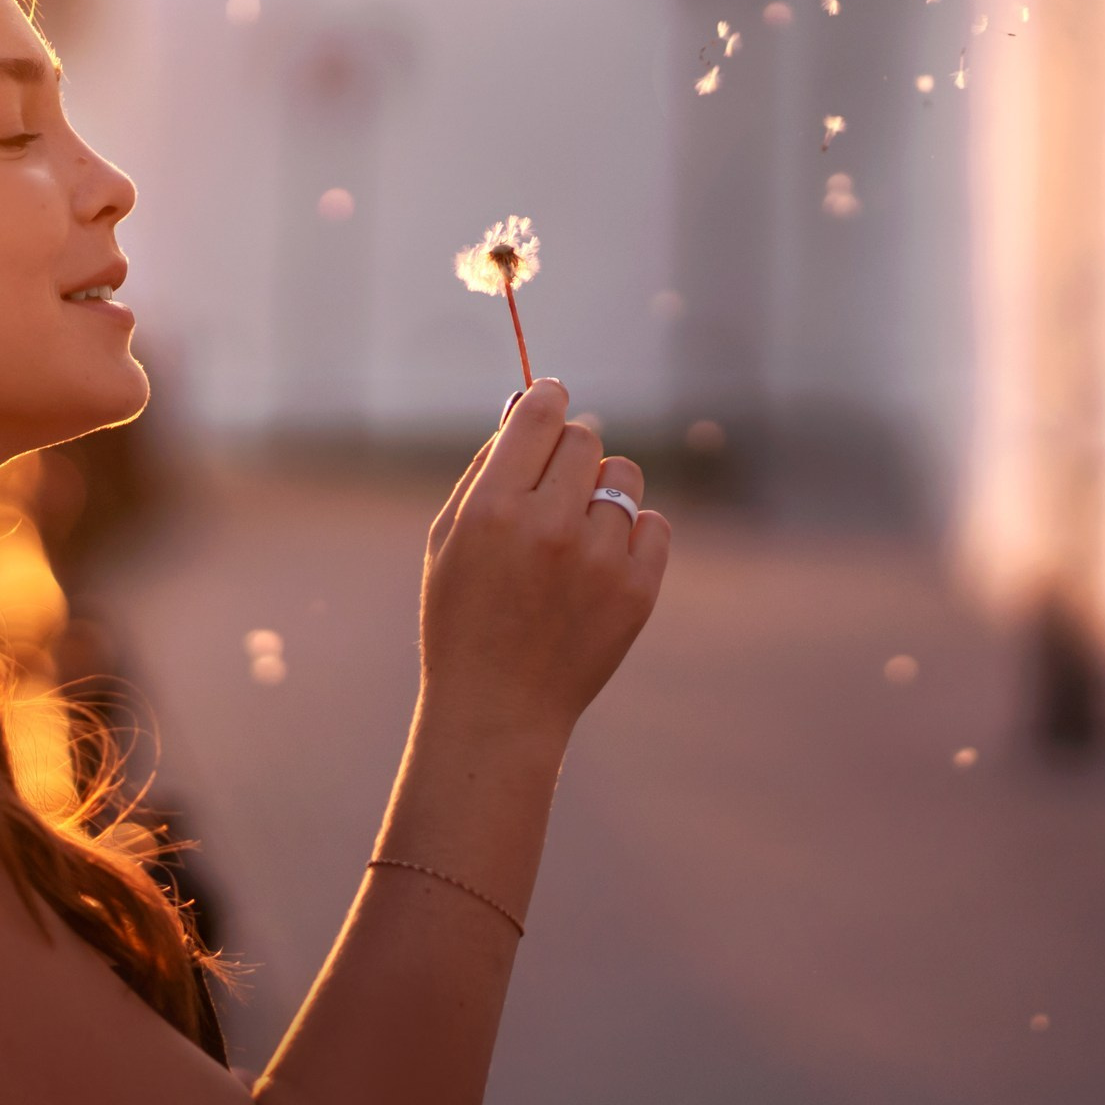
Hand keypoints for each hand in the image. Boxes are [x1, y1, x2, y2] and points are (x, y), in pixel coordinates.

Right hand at [418, 379, 670, 748]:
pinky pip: (656, 524)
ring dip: (603, 491)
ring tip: (577, 532)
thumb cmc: (463, 616)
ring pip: (624, 477)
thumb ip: (486, 467)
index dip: (547, 397)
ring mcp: (599, 561)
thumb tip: (525, 406)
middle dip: (570, 450)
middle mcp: (550, 527)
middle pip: (586, 438)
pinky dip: (633, 535)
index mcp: (494, 509)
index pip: (539, 415)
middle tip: (554, 484)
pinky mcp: (637, 591)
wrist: (498, 707)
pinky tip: (601, 564)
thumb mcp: (448, 538)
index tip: (551, 398)